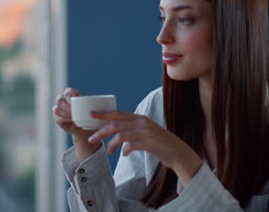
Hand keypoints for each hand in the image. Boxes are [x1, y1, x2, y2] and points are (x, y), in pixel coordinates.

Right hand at [52, 88, 100, 160]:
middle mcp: (63, 100)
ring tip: (73, 116)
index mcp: (72, 94)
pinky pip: (56, 117)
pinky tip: (70, 120)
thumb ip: (101, 104)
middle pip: (60, 100)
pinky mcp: (57, 118)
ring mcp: (59, 109)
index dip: (70, 94)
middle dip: (67, 105)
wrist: (87, 129)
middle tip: (75, 111)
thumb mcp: (97, 109)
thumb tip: (112, 100)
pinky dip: (63, 119)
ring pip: (57, 109)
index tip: (77, 98)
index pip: (68, 91)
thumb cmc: (93, 117)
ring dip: (65, 113)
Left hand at [87, 111, 202, 185]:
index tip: (91, 114)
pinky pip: (131, 145)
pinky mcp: (149, 143)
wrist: (178, 153)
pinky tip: (124, 154)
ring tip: (109, 151)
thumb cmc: (160, 144)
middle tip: (91, 138)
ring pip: (121, 135)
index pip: (118, 113)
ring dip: (112, 144)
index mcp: (140, 118)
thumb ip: (133, 129)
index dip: (104, 113)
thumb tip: (116, 133)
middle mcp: (142, 123)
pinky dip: (125, 150)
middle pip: (116, 124)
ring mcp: (146, 132)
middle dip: (101, 131)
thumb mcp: (146, 132)